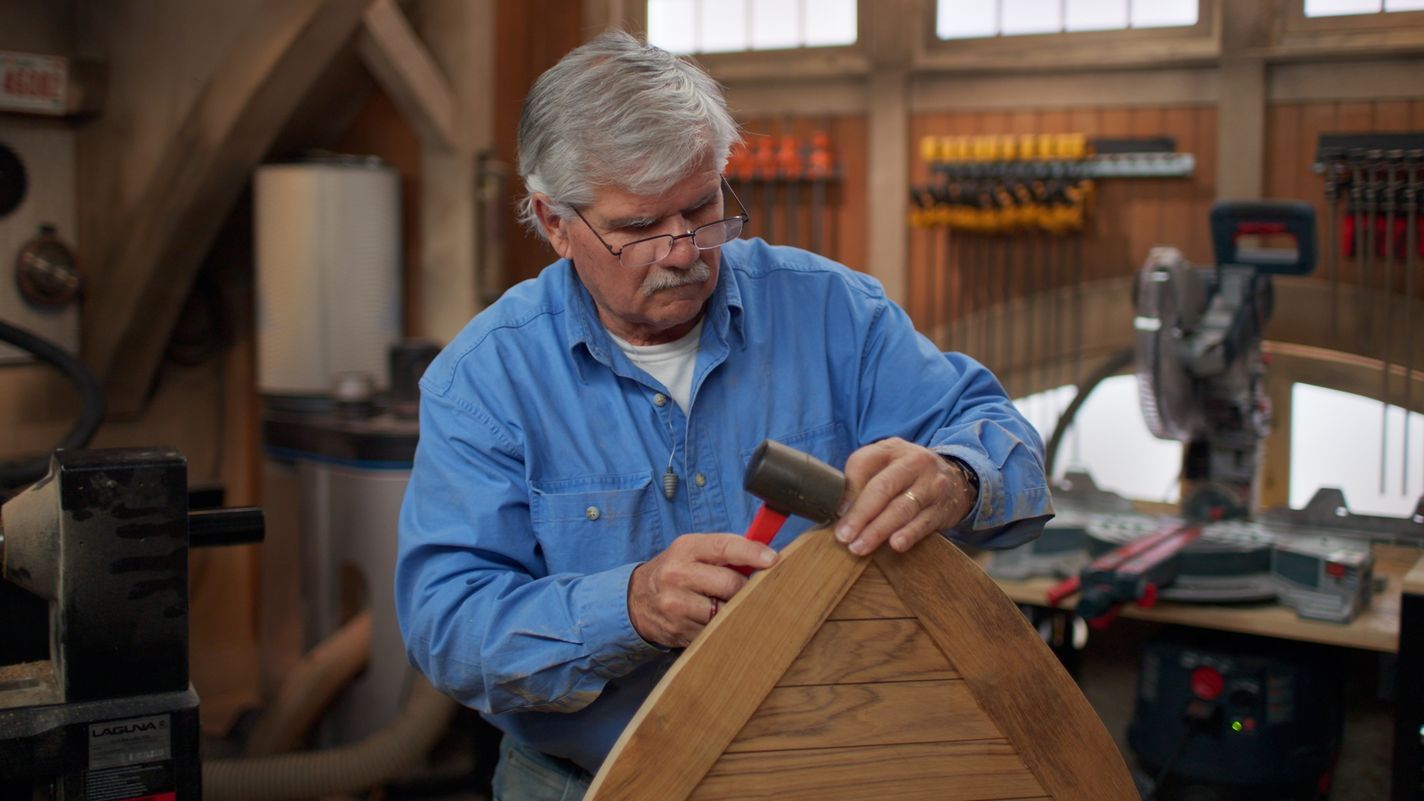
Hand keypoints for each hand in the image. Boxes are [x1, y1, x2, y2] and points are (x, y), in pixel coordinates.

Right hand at [628, 533, 776, 647]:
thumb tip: (766, 557)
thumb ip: (725, 551)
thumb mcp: (693, 551)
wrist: (637, 599)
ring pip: (724, 612)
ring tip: (736, 607)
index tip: (772, 560)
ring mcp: (676, 605)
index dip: (751, 553)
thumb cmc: (676, 571)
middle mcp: (677, 575)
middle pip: (729, 584)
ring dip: (737, 611)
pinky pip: (714, 632)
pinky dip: (724, 628)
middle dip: (747, 589)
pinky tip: (721, 622)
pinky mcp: (678, 630)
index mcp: (686, 549)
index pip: (724, 547)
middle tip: (754, 591)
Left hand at [833, 438, 976, 555]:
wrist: (956, 479)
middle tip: (844, 536)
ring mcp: (931, 484)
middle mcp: (913, 462)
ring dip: (878, 530)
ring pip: (901, 508)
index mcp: (891, 449)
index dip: (848, 489)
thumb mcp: (887, 465)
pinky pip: (923, 522)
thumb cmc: (908, 475)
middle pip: (882, 488)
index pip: (863, 463)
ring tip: (860, 547)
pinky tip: (895, 545)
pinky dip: (909, 534)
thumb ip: (863, 480)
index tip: (837, 512)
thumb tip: (841, 510)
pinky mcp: (943, 507)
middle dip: (860, 514)